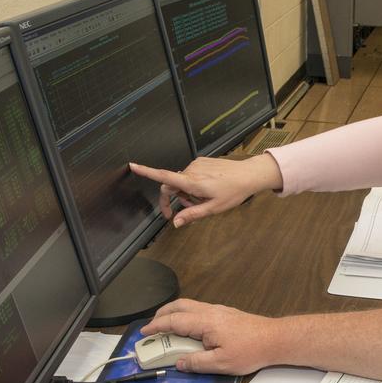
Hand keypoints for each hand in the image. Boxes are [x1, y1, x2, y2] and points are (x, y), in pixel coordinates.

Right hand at [129, 154, 282, 226]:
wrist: (248, 175)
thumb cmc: (233, 192)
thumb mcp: (213, 209)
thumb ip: (191, 215)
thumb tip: (175, 222)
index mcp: (192, 182)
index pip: (164, 177)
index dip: (146, 172)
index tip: (133, 166)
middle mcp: (191, 170)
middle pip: (171, 184)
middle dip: (175, 198)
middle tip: (188, 210)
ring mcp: (197, 164)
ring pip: (182, 180)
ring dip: (186, 192)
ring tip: (203, 199)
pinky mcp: (202, 161)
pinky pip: (190, 173)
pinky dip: (193, 184)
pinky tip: (207, 189)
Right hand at [142, 298, 278, 374]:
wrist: (275, 339)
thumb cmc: (252, 349)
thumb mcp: (221, 364)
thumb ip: (197, 363)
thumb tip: (180, 362)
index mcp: (205, 322)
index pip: (174, 321)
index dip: (156, 326)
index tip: (145, 332)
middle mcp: (210, 312)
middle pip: (179, 306)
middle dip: (162, 314)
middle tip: (152, 327)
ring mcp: (218, 311)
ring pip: (189, 306)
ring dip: (175, 314)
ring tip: (167, 328)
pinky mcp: (225, 314)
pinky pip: (200, 310)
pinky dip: (187, 316)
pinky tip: (189, 328)